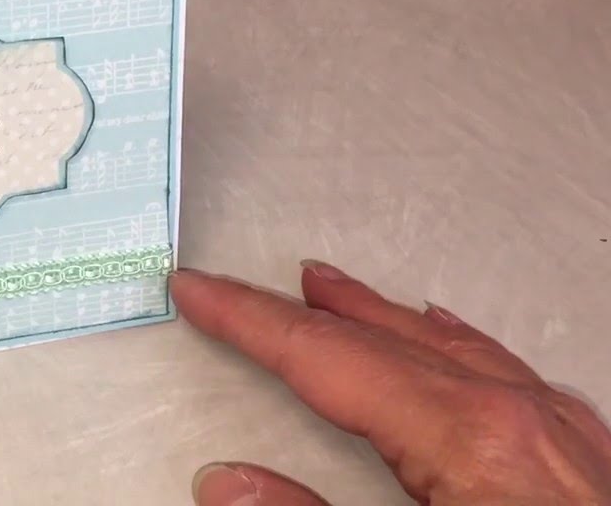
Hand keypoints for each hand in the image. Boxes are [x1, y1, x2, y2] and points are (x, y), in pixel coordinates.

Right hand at [172, 260, 610, 504]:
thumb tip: (227, 484)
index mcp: (467, 438)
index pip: (328, 357)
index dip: (252, 321)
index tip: (201, 293)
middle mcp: (516, 418)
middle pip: (380, 340)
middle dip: (299, 311)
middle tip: (238, 290)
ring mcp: (560, 436)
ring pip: (447, 346)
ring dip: (374, 316)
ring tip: (328, 290)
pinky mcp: (586, 462)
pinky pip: (507, 372)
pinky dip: (454, 344)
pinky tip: (446, 334)